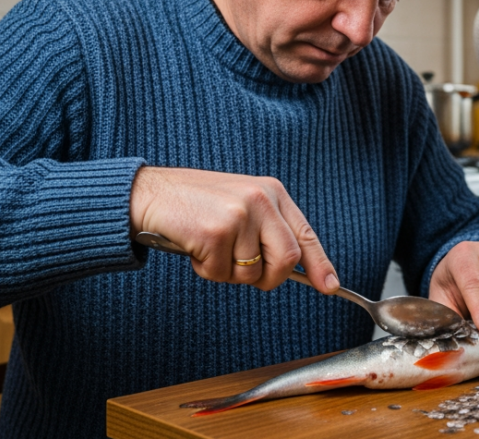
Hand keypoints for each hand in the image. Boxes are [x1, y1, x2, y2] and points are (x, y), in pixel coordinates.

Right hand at [128, 166, 338, 292]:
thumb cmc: (194, 204)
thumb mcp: (240, 206)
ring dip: (227, 271)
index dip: (320, 264)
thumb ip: (266, 230)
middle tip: (242, 272)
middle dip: (268, 278)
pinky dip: (206, 269)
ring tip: (208, 246)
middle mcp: (261, 200)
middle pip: (286, 259)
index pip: (305, 234)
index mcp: (272, 192)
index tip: (330, 287)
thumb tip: (291, 268)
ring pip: (251, 272)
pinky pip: (221, 273)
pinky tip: (194, 246)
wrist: (148, 193)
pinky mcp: (216, 232)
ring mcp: (240, 215)